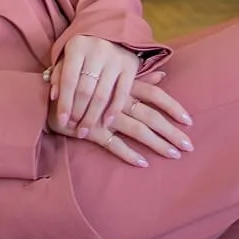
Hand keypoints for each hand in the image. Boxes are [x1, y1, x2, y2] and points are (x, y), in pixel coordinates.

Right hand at [45, 68, 194, 167]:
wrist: (48, 99)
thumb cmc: (82, 88)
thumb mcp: (109, 79)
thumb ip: (136, 79)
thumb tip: (163, 75)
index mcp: (122, 87)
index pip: (154, 96)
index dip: (173, 107)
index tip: (190, 121)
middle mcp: (116, 100)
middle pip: (151, 116)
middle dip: (171, 131)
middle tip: (189, 146)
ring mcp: (104, 116)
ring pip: (137, 130)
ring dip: (157, 143)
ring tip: (174, 154)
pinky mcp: (92, 131)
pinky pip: (113, 144)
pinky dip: (128, 154)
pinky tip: (142, 162)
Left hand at [47, 35, 139, 137]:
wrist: (113, 24)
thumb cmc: (85, 45)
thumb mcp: (68, 52)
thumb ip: (60, 73)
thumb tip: (54, 96)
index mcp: (77, 47)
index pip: (69, 80)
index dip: (65, 103)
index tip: (62, 121)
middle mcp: (97, 52)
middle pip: (86, 90)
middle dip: (78, 113)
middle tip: (74, 129)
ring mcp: (115, 59)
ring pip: (103, 94)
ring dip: (93, 116)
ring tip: (86, 130)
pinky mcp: (130, 66)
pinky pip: (122, 93)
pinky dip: (114, 109)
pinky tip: (107, 123)